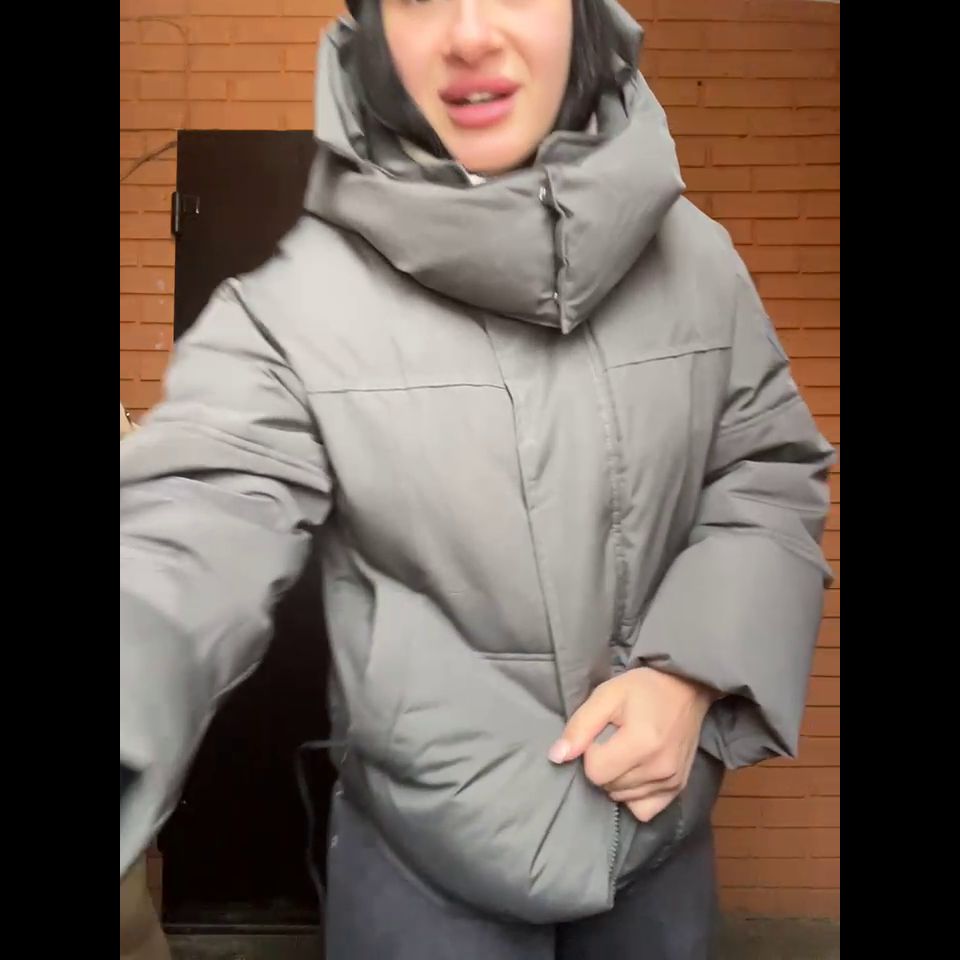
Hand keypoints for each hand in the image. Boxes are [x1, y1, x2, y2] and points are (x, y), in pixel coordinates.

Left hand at [548, 668, 715, 821]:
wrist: (686, 687)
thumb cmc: (643, 688)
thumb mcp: (607, 695)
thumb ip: (580, 726)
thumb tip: (557, 756)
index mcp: (641, 744)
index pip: (595, 771)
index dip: (591, 751)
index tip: (602, 733)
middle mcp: (659, 769)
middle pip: (608, 787)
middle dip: (603, 764)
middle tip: (615, 739)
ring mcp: (672, 782)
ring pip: (622, 798)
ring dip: (617, 779)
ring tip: (628, 751)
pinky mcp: (678, 788)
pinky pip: (644, 810)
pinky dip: (634, 796)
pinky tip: (636, 773)